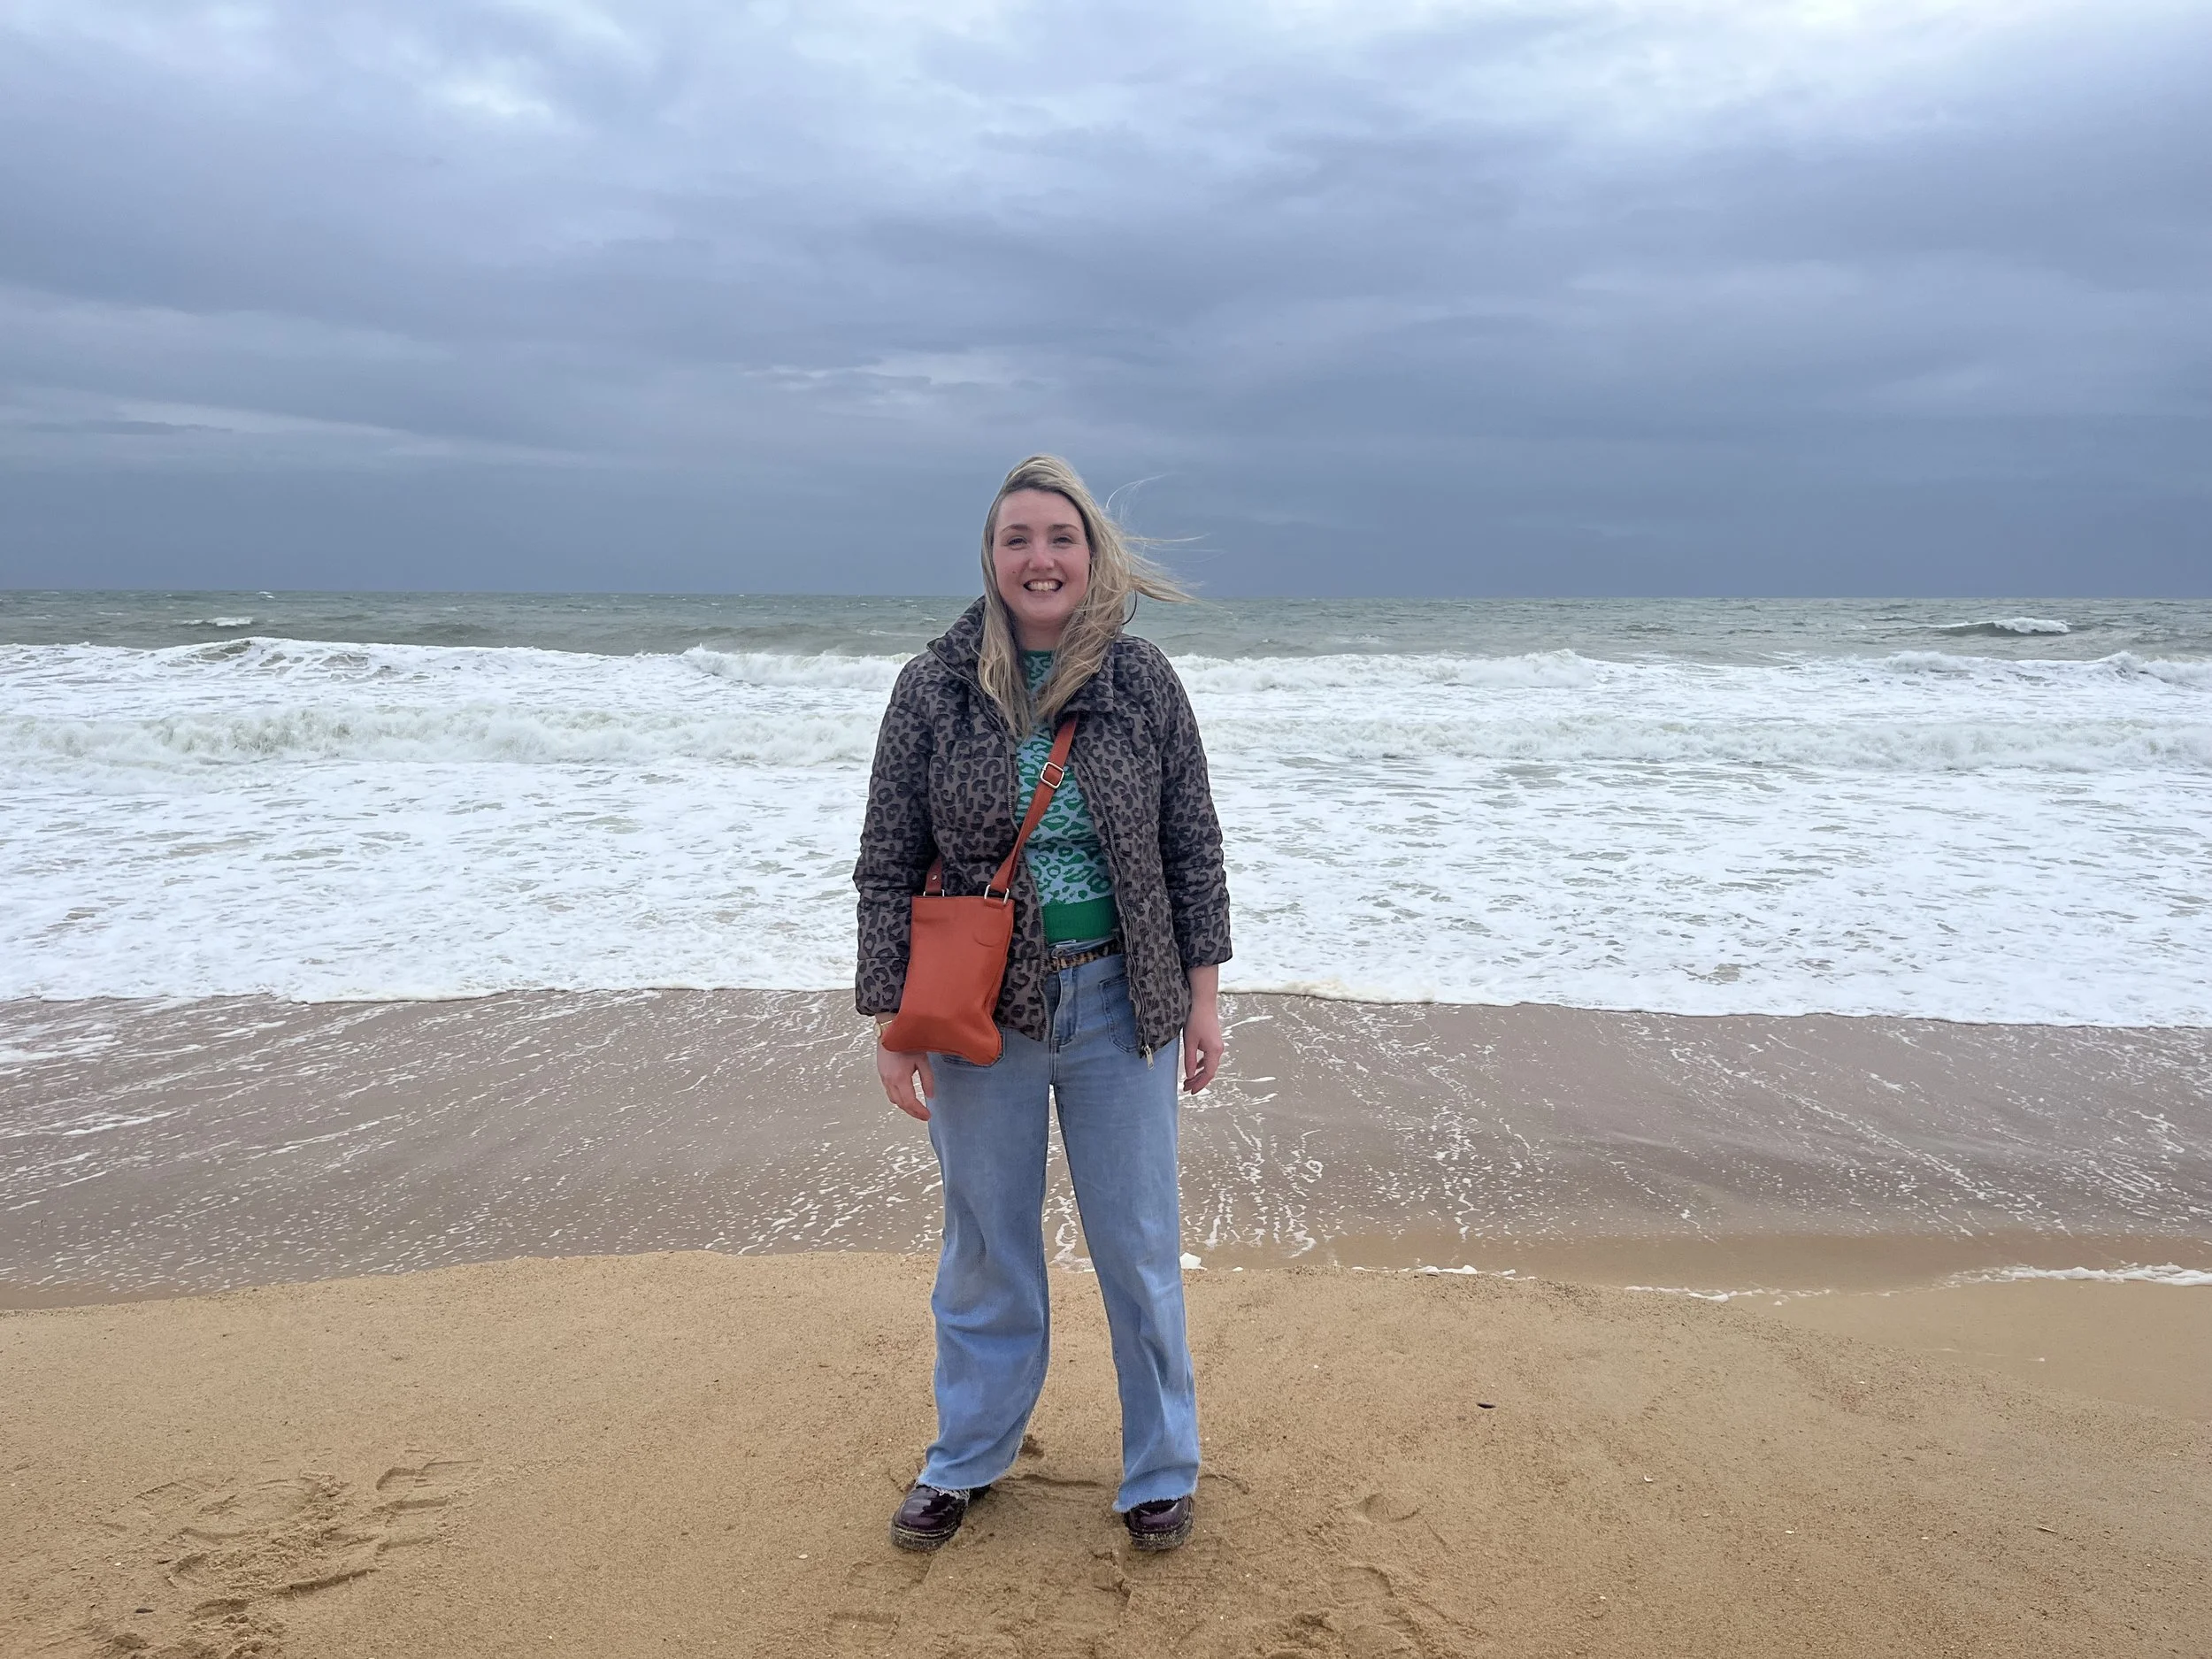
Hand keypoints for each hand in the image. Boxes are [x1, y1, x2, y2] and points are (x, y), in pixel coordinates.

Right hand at [877, 1034, 934, 1120]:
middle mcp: (890, 1080)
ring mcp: (884, 1078)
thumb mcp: (922, 1060)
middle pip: (901, 1104)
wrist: (889, 1030)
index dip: (919, 1111)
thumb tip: (930, 1095)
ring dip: (904, 1106)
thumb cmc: (905, 1041)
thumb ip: (927, 1079)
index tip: (927, 1115)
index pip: (910, 1102)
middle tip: (923, 1115)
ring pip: (894, 1099)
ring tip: (915, 1108)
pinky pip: (889, 1092)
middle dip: (912, 1112)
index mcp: (900, 1078)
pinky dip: (898, 1099)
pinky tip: (905, 1097)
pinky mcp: (882, 1074)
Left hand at [1181, 963, 1222, 1094]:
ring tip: (1188, 1081)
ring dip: (1199, 1073)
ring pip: (1209, 1065)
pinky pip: (1209, 1057)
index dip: (1199, 1084)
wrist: (1202, 1001)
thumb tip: (1189, 1075)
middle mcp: (1218, 1049)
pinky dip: (1201, 1064)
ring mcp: (1217, 1045)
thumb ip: (1189, 1059)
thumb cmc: (1195, 1019)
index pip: (1208, 1073)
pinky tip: (1193, 1067)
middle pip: (1209, 1071)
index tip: (1190, 1091)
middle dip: (1198, 1081)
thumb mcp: (1189, 1041)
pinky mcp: (1213, 1040)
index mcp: (1214, 1051)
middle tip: (1186, 1088)